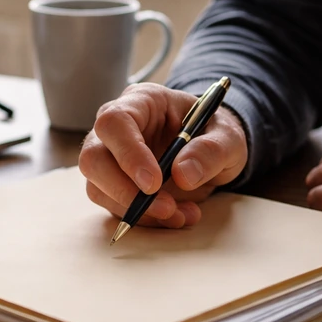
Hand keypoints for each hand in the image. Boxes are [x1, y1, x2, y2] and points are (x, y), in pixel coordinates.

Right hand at [78, 83, 248, 227]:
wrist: (211, 152)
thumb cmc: (214, 134)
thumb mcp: (228, 136)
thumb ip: (211, 150)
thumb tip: (183, 174)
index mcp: (141, 101)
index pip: (115, 122)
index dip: (128, 154)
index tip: (153, 183)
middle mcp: (117, 129)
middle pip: (93, 158)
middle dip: (126, 191)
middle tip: (166, 207)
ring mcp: (110, 157)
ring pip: (98, 188)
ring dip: (138, 211)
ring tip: (179, 214)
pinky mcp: (113, 185)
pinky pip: (114, 207)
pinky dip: (144, 220)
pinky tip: (175, 216)